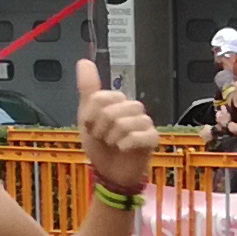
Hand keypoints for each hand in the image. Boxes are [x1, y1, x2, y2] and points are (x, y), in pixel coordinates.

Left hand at [78, 57, 156, 197]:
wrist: (111, 173)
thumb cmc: (101, 145)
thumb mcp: (88, 117)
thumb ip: (87, 89)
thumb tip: (84, 61)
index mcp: (118, 101)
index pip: (100, 98)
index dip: (90, 116)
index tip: (91, 127)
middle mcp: (134, 108)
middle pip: (110, 111)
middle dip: (100, 129)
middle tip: (103, 138)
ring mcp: (145, 123)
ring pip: (123, 123)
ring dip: (112, 138)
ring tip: (113, 145)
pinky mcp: (152, 138)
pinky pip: (137, 136)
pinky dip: (124, 145)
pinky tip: (123, 150)